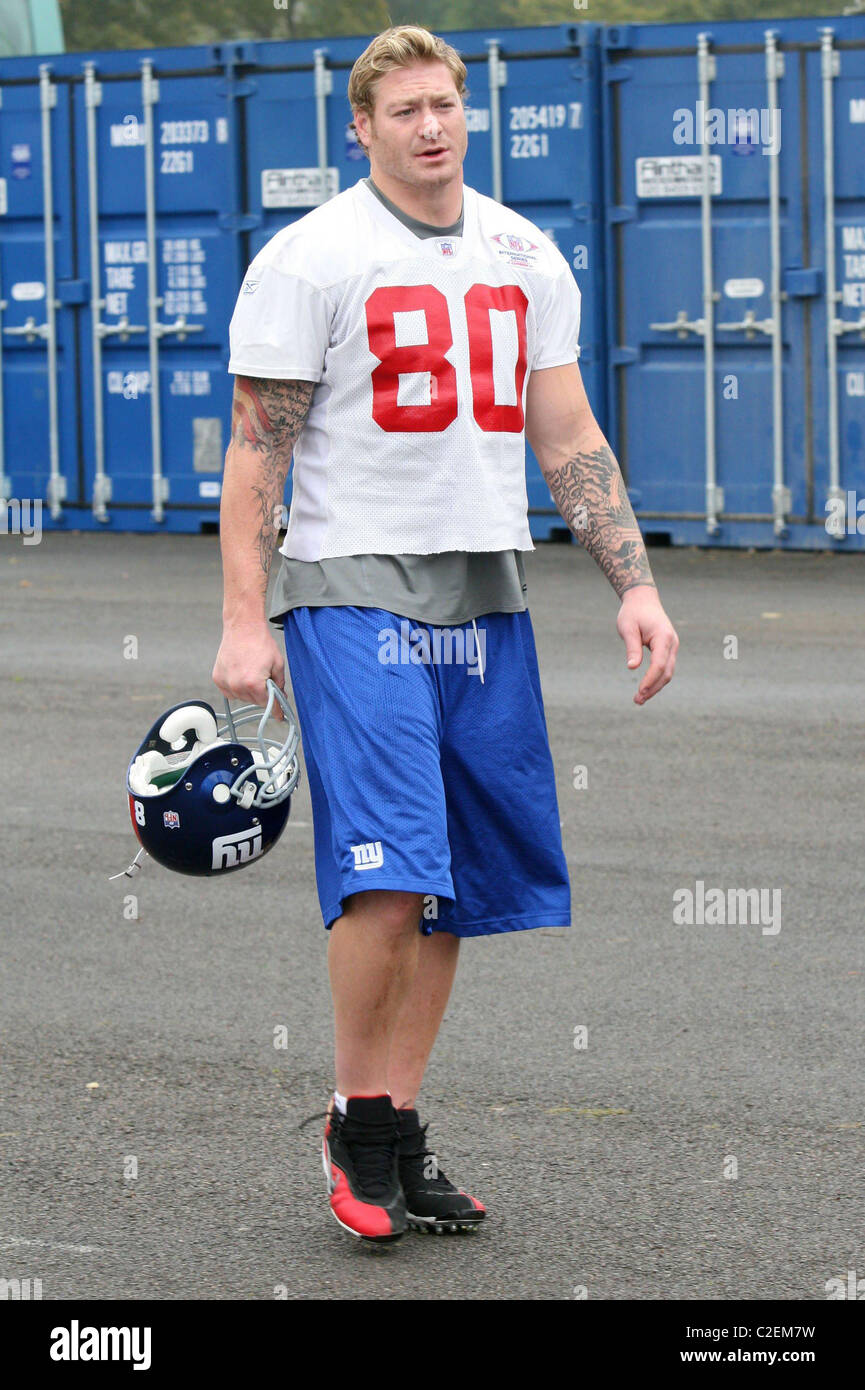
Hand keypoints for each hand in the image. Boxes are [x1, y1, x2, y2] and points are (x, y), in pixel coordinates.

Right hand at [212, 617, 286, 717]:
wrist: (243, 627)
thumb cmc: (260, 642)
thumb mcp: (278, 664)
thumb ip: (280, 685)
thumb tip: (281, 697)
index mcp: (254, 683)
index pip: (268, 704)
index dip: (276, 711)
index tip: (280, 717)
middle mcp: (237, 685)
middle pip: (255, 701)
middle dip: (263, 693)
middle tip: (265, 678)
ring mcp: (225, 682)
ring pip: (242, 697)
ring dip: (249, 690)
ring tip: (251, 672)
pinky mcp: (217, 678)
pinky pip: (230, 692)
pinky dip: (236, 686)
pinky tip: (241, 673)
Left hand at [616, 585, 678, 704]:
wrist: (642, 600)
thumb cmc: (633, 612)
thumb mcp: (627, 627)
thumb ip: (632, 647)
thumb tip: (632, 667)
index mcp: (663, 636)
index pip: (659, 664)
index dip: (650, 679)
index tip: (639, 691)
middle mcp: (671, 643)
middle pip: (666, 672)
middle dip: (653, 688)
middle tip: (637, 700)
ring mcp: (672, 646)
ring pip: (667, 672)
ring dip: (655, 687)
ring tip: (639, 699)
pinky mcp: (667, 649)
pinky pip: (665, 668)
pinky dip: (656, 679)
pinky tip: (645, 688)